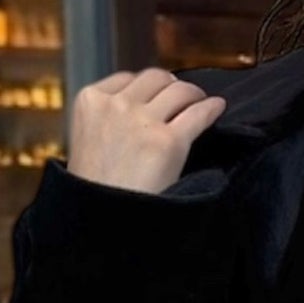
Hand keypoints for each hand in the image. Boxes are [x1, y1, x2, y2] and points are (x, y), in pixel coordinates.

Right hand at [65, 66, 229, 193]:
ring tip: (200, 103)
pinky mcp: (169, 142)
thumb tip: (140, 105)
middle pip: (156, 78)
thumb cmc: (94, 192)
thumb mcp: (86, 142)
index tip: (158, 97)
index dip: (147, 88)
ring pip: (180, 90)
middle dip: (172, 86)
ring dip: (193, 95)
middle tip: (183, 98)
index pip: (128, 79)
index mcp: (90, 101)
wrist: (102, 223)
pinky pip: (199, 114)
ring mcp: (143, 122)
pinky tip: (217, 108)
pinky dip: (211, 109)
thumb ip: (106, 119)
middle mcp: (116, 104)